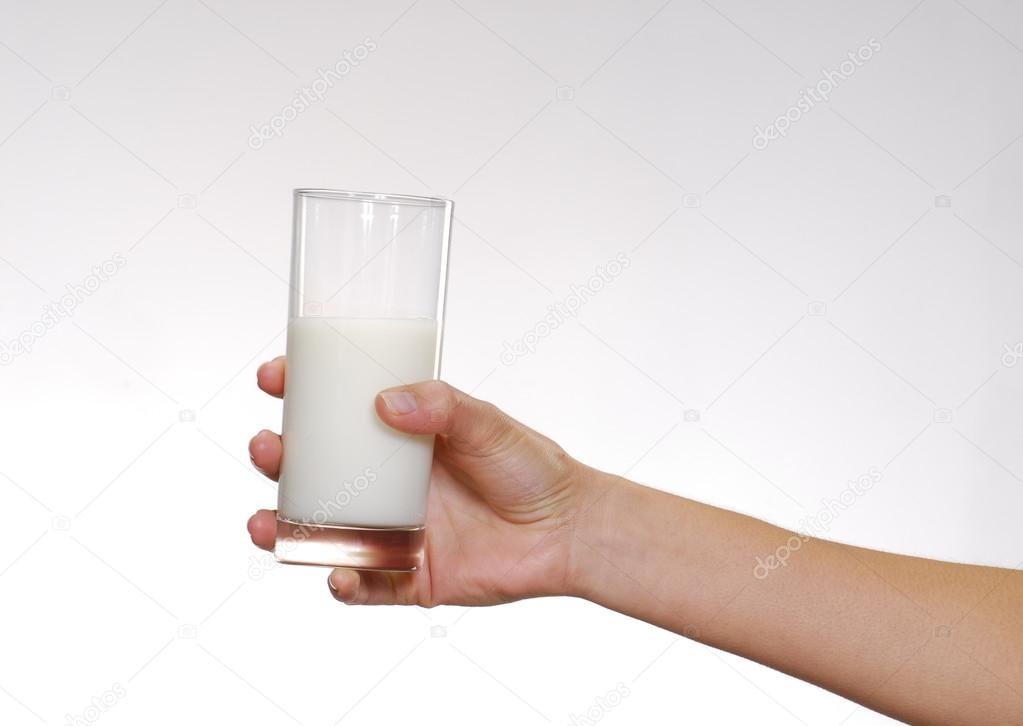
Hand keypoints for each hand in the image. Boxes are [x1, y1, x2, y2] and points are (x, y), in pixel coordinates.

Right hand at [246, 357, 591, 605]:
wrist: (568, 529)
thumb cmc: (530, 467)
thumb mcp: (487, 422)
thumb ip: (442, 406)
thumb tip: (384, 401)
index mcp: (399, 440)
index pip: (336, 414)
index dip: (299, 395)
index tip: (276, 378)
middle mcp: (388, 484)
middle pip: (314, 472)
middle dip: (278, 460)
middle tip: (267, 447)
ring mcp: (395, 530)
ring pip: (324, 531)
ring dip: (286, 526)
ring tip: (265, 520)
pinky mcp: (412, 576)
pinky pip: (367, 585)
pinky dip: (345, 584)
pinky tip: (337, 575)